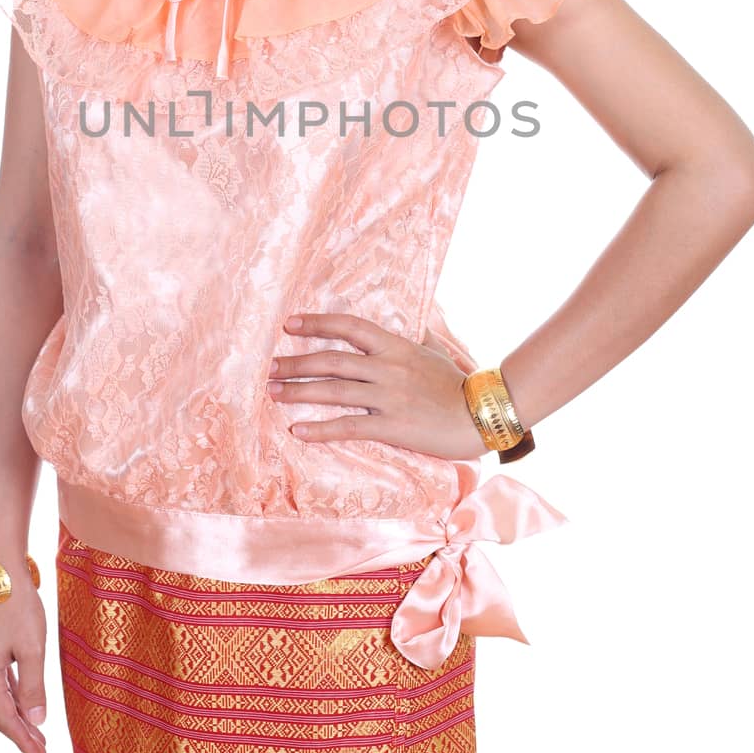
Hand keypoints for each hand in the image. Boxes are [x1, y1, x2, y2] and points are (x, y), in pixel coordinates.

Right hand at [0, 569, 47, 752]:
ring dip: (16, 714)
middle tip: (41, 751)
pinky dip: (10, 696)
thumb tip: (36, 720)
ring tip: (36, 732)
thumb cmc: (18, 606)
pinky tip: (23, 703)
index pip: (5, 717)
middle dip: (19, 732)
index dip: (23, 740)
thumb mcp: (32, 648)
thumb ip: (33, 686)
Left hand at [267, 312, 488, 460]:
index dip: (318, 323)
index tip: (290, 323)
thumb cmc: (460, 384)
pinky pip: (349, 426)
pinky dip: (321, 428)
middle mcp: (388, 368)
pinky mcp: (391, 426)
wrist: (484, 414)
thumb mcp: (437, 351)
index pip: (350, 327)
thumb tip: (412, 322)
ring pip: (334, 391)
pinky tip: (299, 430)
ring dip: (299, 391)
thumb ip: (418, 337)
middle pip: (332, 359)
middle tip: (270, 367)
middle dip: (296, 362)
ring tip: (273, 393)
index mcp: (396, 347)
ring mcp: (388, 397)